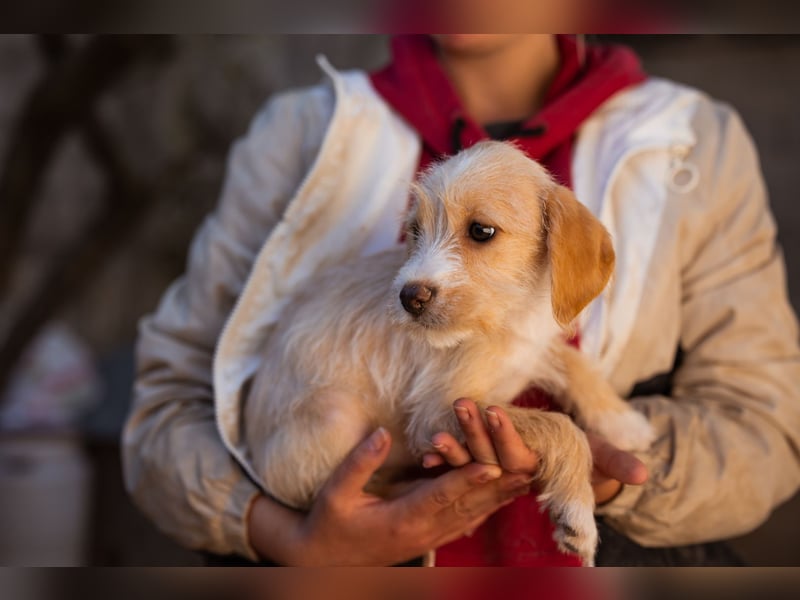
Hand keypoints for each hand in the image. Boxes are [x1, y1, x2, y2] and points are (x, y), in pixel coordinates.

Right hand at [246, 427, 533, 564]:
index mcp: (400, 519)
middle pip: (467, 506)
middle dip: (497, 484)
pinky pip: (466, 520)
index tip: (491, 464)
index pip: (440, 496)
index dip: (466, 479)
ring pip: (473, 514)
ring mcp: (430, 537)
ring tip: (527, 475)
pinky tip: (505, 492)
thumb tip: (381, 432)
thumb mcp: (335, 492)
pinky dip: (488, 505)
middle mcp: (423, 531)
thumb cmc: (330, 525)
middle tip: (526, 465)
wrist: (326, 563)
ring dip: (499, 494)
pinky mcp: (432, 537)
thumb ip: (360, 462)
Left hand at [422, 399, 647, 503]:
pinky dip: (440, 460)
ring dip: (452, 449)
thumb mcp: (593, 454)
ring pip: (467, 462)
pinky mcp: (473, 465)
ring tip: (436, 433)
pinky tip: (425, 454)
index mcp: (535, 468)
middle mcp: (508, 473)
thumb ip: (613, 462)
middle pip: (487, 458)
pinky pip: (453, 465)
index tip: (494, 410)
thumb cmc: (574, 452)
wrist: (555, 463)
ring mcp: (488, 472)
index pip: (518, 457)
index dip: (505, 436)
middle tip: (461, 404)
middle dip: (473, 434)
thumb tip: (643, 475)